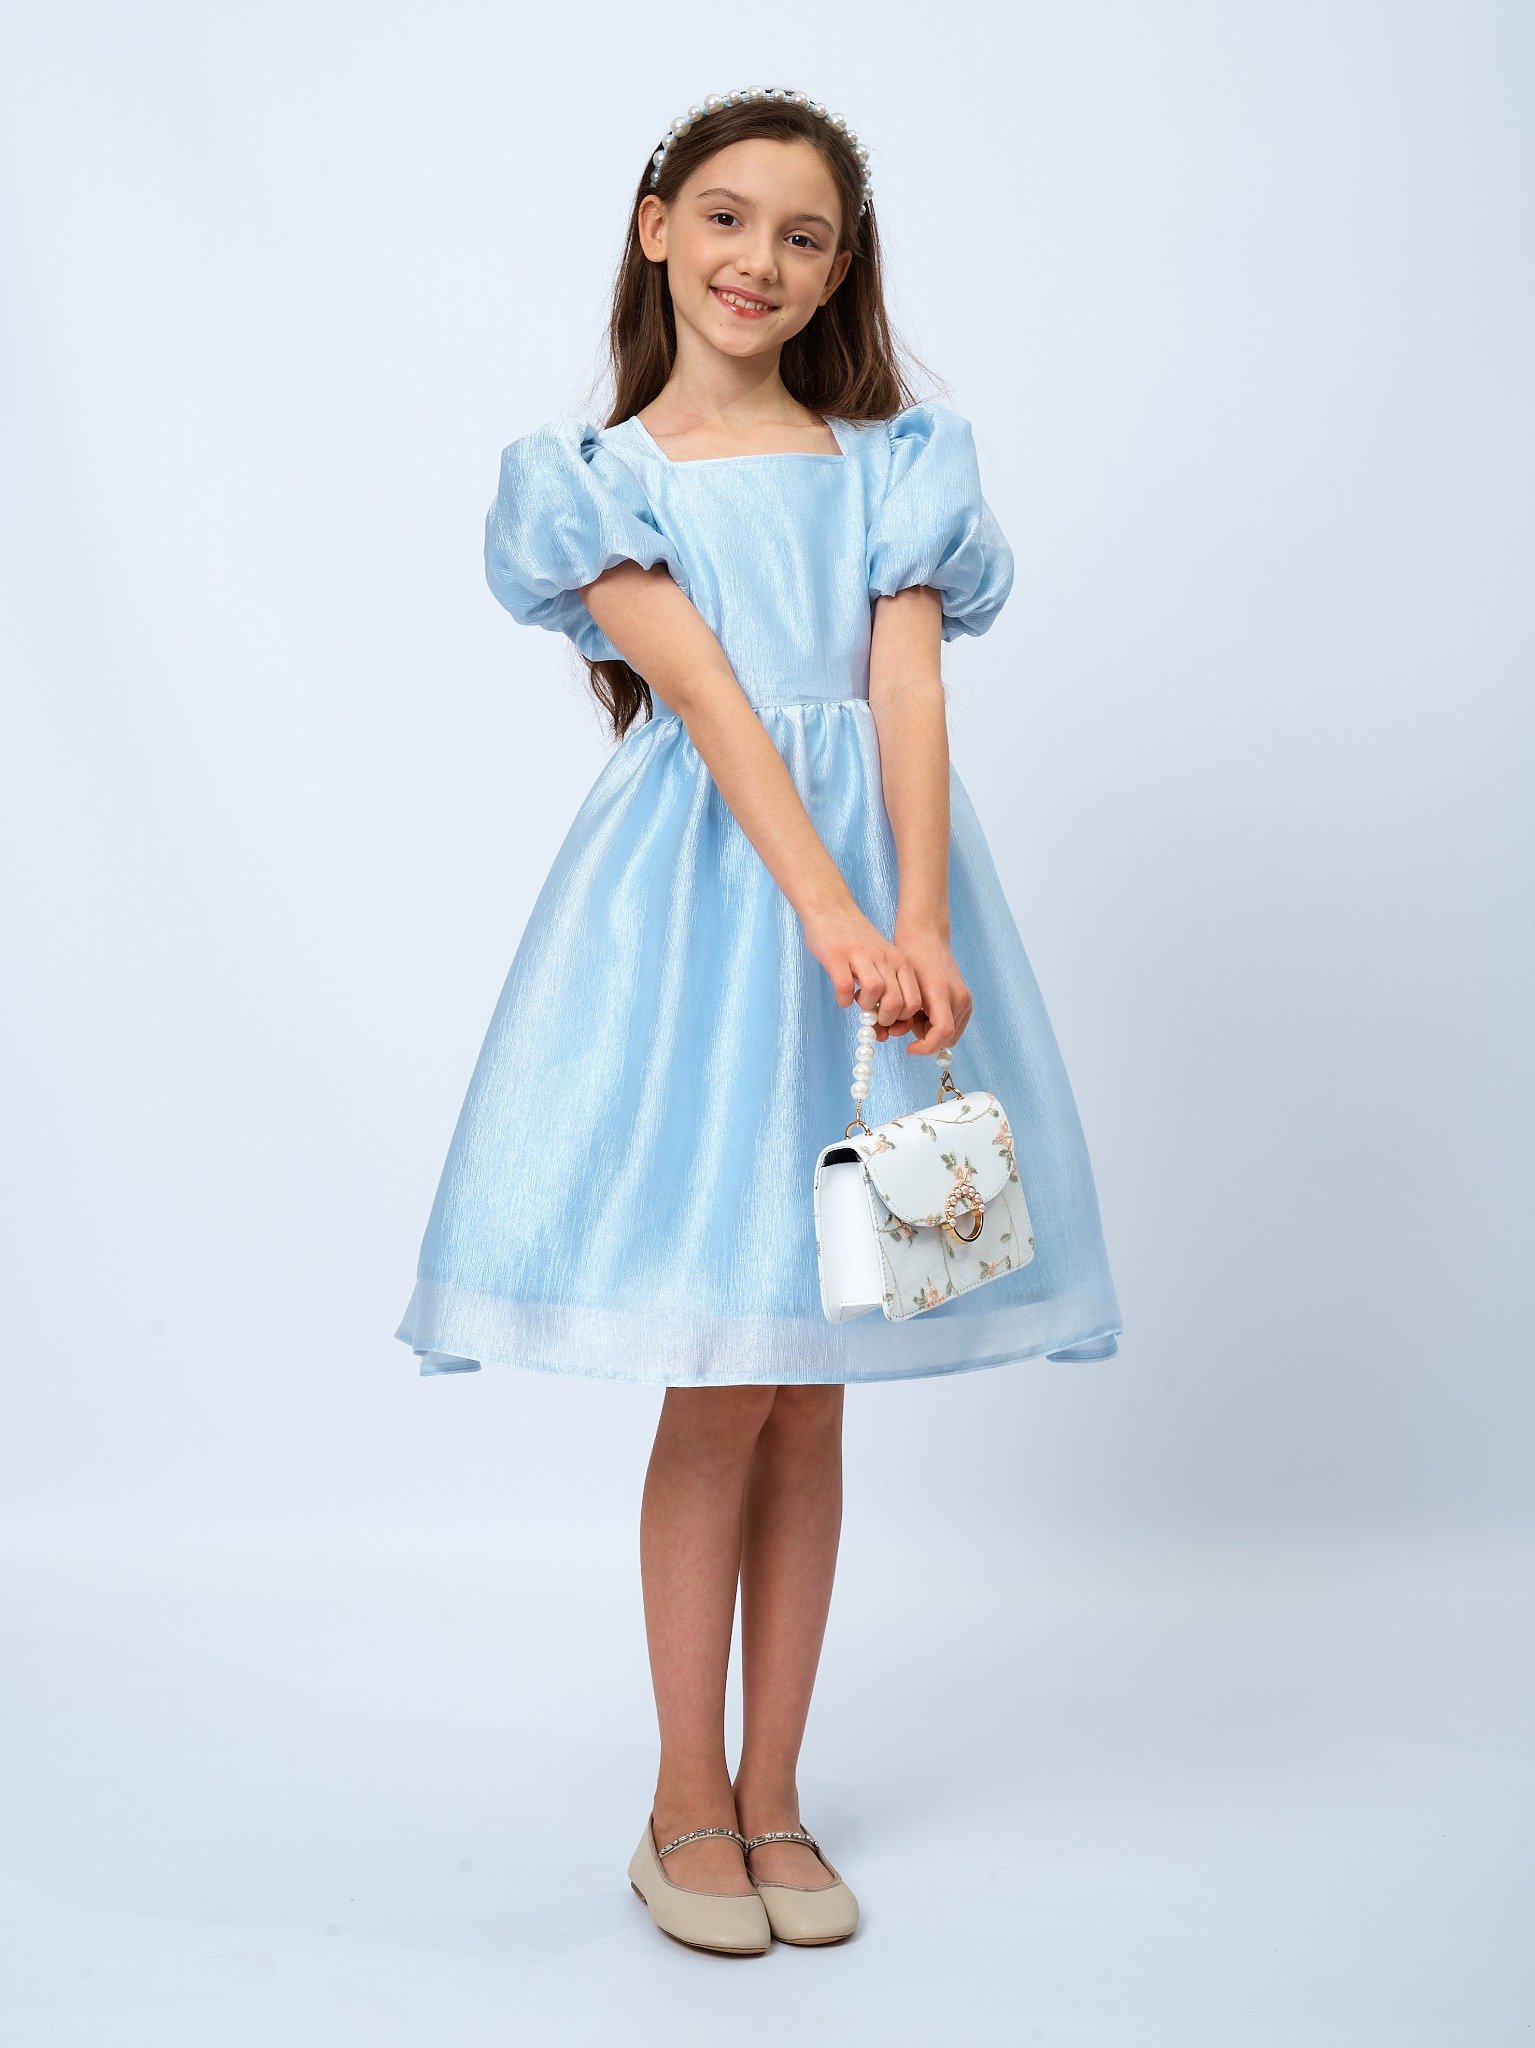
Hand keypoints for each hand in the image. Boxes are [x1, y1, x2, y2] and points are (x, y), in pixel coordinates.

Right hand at [800, 902, 923, 1036]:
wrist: (832, 909)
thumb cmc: (856, 942)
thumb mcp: (881, 962)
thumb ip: (888, 990)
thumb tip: (886, 1031)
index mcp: (899, 962)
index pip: (915, 1001)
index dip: (903, 1020)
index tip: (889, 1022)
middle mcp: (884, 959)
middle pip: (897, 1001)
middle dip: (886, 1019)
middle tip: (874, 1019)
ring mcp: (860, 957)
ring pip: (876, 991)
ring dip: (867, 1007)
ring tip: (860, 1002)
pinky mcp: (837, 957)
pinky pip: (845, 986)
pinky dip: (844, 999)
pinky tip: (843, 997)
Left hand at [886, 919, 972, 1055]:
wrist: (926, 938)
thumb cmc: (909, 960)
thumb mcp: (900, 988)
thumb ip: (901, 1014)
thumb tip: (896, 1035)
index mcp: (942, 992)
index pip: (942, 1033)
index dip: (925, 1047)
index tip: (909, 1048)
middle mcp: (960, 997)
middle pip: (947, 1038)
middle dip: (926, 1039)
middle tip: (909, 1024)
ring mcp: (966, 999)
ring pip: (951, 1035)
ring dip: (932, 1033)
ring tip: (917, 1015)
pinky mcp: (967, 1000)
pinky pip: (954, 1026)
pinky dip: (938, 1026)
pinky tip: (925, 1012)